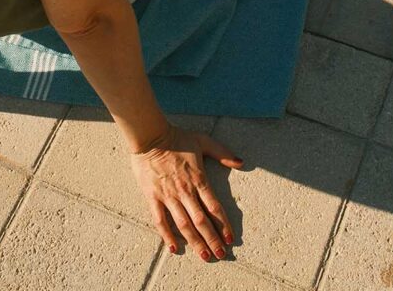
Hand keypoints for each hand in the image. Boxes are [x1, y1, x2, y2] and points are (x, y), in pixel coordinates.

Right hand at [130, 124, 243, 260]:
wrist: (150, 137)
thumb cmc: (177, 138)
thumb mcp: (203, 141)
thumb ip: (222, 153)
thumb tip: (241, 162)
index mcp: (199, 179)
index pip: (214, 207)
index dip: (223, 224)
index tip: (230, 238)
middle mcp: (186, 191)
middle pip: (202, 221)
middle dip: (212, 239)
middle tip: (220, 255)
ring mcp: (169, 196)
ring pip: (184, 224)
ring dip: (195, 242)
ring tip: (205, 256)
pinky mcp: (153, 198)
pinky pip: (161, 220)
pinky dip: (167, 235)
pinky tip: (174, 248)